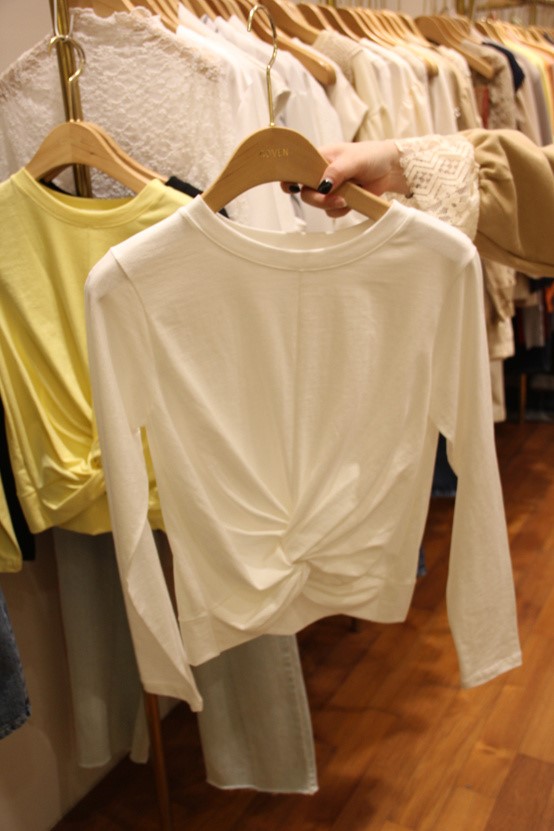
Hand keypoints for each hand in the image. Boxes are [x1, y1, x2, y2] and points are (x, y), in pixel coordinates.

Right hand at [281, 140, 407, 217]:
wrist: (390, 169)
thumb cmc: (371, 156)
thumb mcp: (353, 159)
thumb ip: (337, 171)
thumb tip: (322, 186)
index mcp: (320, 158)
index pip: (298, 167)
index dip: (290, 178)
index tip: (292, 187)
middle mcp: (321, 174)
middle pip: (306, 192)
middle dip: (318, 199)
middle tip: (333, 198)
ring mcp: (330, 189)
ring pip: (319, 204)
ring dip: (331, 205)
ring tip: (348, 197)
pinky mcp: (340, 200)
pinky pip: (332, 212)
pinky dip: (342, 210)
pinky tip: (353, 199)